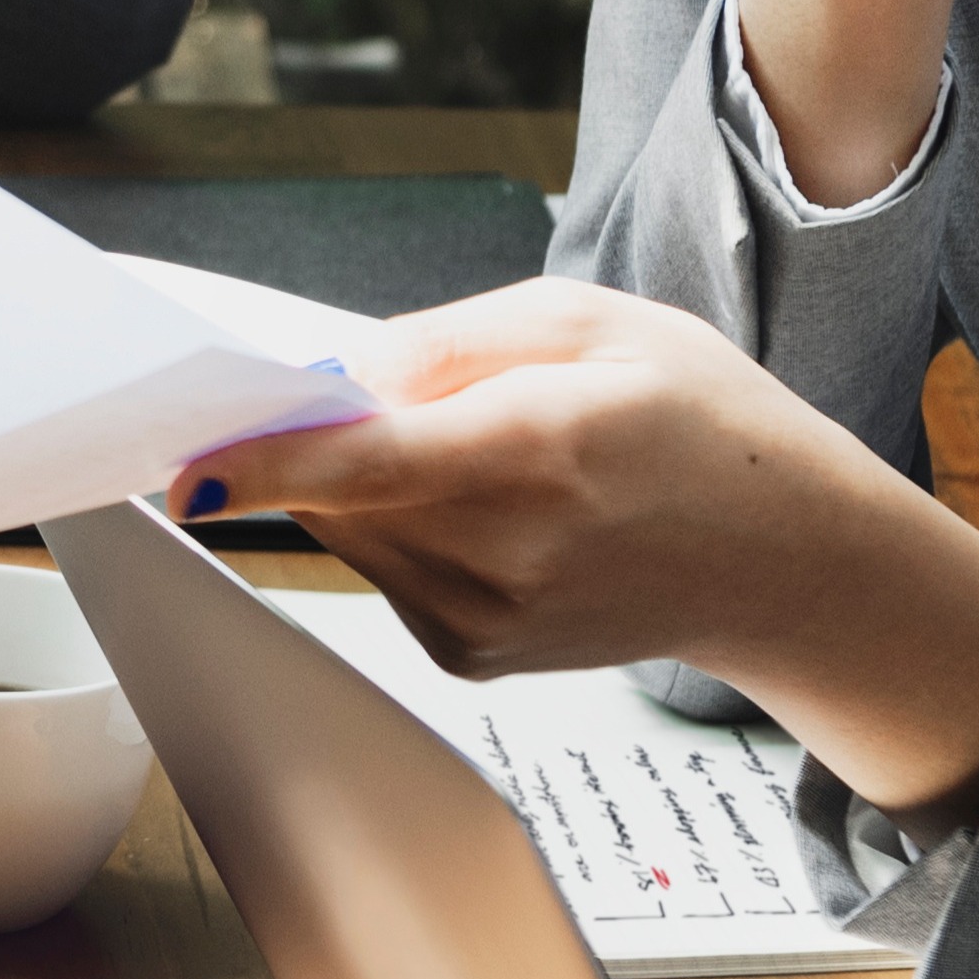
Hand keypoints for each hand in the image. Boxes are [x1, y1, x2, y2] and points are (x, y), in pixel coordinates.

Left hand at [169, 281, 978, 828]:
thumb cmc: (706, 426)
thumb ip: (452, 339)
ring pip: (351, 526)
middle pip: (338, 489)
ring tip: (488, 451)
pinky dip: (404, 525)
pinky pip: (383, 567)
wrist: (790, 564)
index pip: (367, 464)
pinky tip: (496, 510)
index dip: (265, 459)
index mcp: (543, 449)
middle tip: (383, 391)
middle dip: (326, 434)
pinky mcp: (471, 655)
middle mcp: (508, 550)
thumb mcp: (597, 323)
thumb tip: (339, 373)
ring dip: (370, 480)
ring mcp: (486, 618)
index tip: (188, 458)